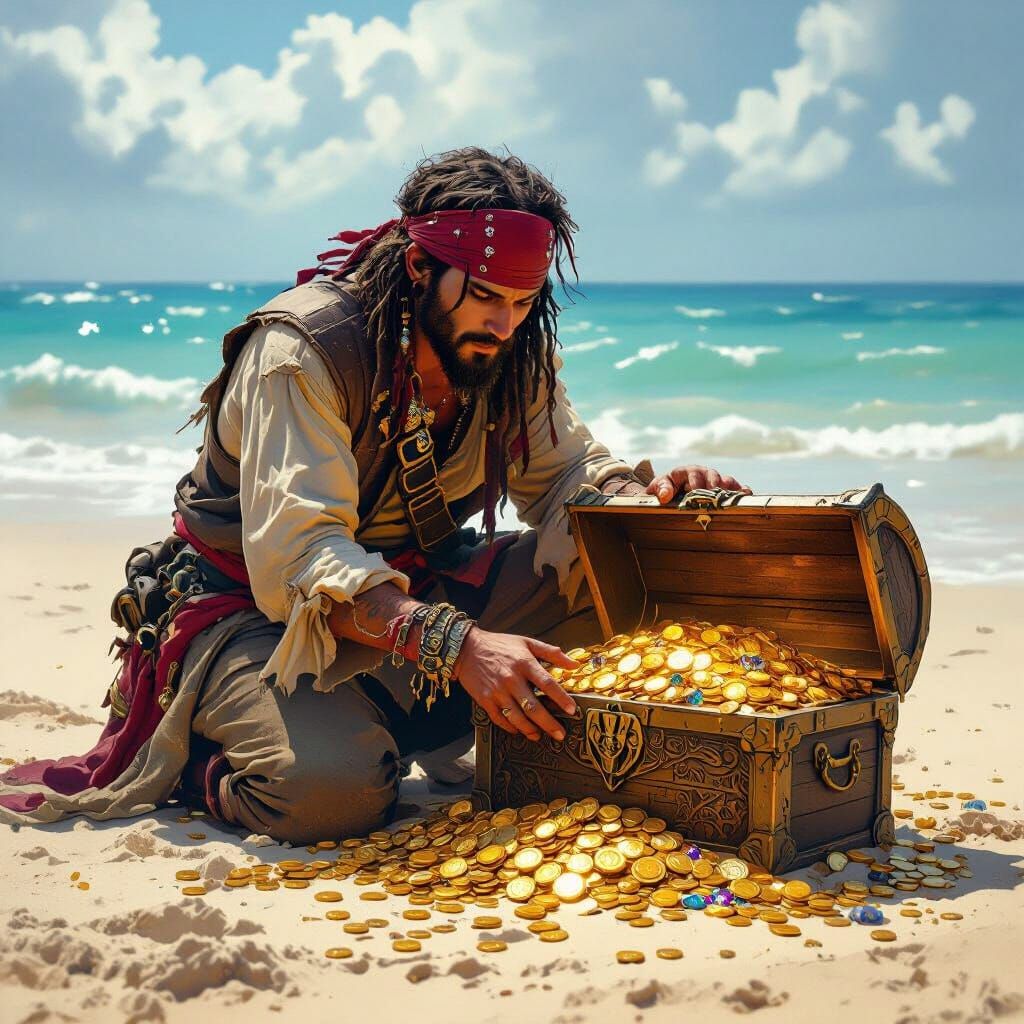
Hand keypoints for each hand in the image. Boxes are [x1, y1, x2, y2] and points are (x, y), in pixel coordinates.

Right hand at [452, 626, 578, 741]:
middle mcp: (511, 679)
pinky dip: (511, 728)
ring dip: (531, 730)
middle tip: (560, 734)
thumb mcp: (526, 642)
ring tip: (540, 735)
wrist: (466, 648)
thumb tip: (574, 664)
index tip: (572, 710)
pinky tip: (519, 730)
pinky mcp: (485, 700)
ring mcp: (497, 691)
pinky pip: (500, 719)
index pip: (547, 684)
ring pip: (517, 717)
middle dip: (549, 724)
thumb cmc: (499, 644)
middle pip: (533, 707)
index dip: (561, 699)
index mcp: (524, 663)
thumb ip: (551, 652)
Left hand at [645, 464, 751, 504]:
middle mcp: (703, 474)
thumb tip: (665, 496)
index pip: (693, 474)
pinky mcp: (723, 488)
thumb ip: (661, 488)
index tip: (695, 491)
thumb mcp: (659, 486)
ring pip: (725, 481)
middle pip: (712, 476)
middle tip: (715, 495)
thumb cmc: (665, 487)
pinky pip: (734, 487)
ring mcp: (714, 480)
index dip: (695, 482)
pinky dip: (740, 490)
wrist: (671, 490)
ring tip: (733, 496)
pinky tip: (746, 495)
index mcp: (686, 471)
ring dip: (729, 488)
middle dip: (714, 485)